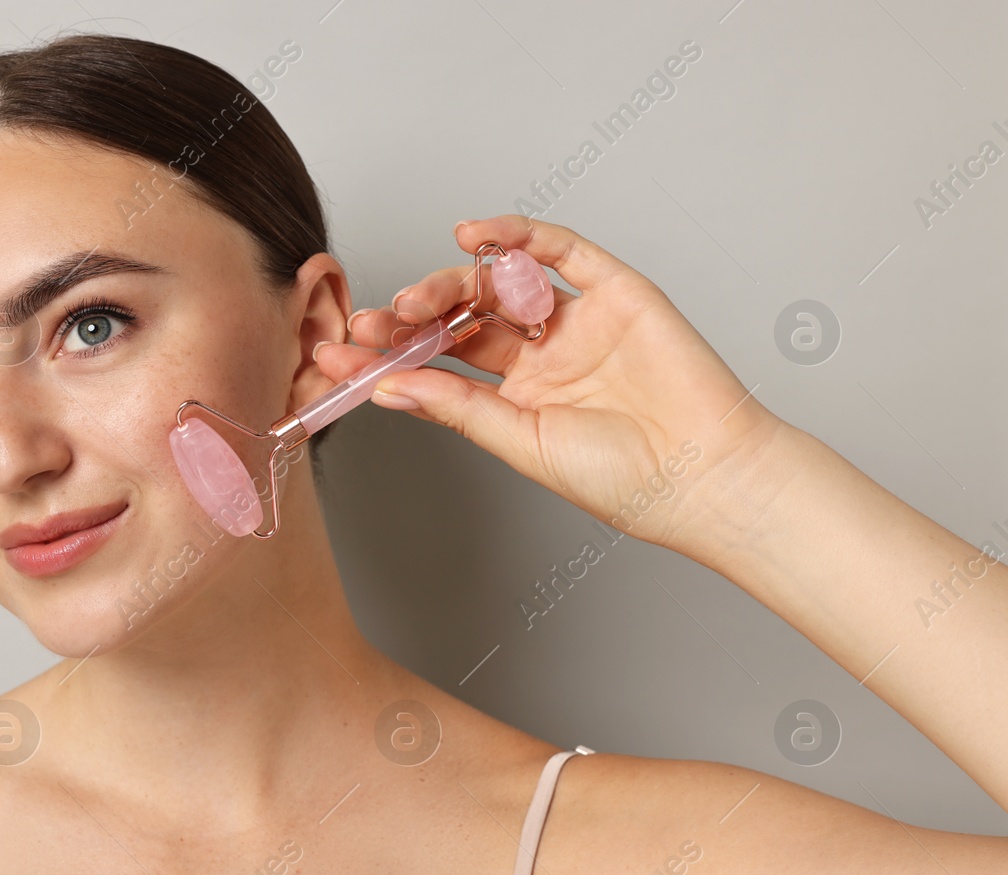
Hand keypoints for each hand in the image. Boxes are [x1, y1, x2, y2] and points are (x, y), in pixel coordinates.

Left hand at [318, 215, 784, 552]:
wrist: (700, 476)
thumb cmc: (621, 478)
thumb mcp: (520, 441)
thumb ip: (456, 407)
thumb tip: (387, 385)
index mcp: (516, 394)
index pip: (439, 361)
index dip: (389, 353)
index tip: (335, 355)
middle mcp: (542, 352)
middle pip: (462, 316)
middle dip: (411, 316)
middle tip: (370, 325)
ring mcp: (577, 319)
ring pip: (501, 279)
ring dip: (450, 280)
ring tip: (414, 300)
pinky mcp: (616, 291)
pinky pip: (561, 250)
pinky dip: (517, 235)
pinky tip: (474, 236)